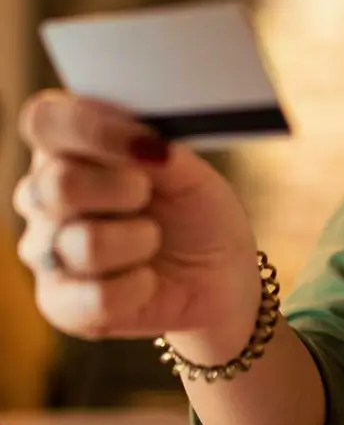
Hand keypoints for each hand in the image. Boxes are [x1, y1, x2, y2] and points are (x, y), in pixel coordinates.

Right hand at [14, 91, 259, 352]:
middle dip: (124, 188)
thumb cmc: (196, 214)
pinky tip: (147, 279)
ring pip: (85, 243)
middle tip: (149, 194)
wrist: (218, 276)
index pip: (45, 122)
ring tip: (152, 240)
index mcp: (68, 149)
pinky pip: (96, 296)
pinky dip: (139, 286)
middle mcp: (44, 196)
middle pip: (58, 184)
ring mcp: (46, 250)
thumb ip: (157, 147)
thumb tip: (139, 139)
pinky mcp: (59, 302)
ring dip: (141, 240)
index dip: (93, 128)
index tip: (147, 143)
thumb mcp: (191, 172)